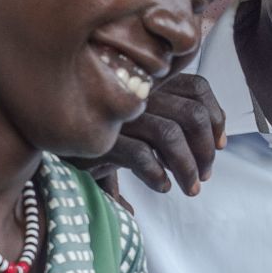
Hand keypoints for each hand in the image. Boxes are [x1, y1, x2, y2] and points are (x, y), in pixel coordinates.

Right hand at [82, 72, 224, 194]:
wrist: (51, 144)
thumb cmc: (96, 139)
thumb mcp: (135, 133)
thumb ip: (167, 135)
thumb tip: (202, 161)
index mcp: (148, 84)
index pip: (197, 87)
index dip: (216, 116)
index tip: (220, 146)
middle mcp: (137, 94)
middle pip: (191, 113)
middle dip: (205, 149)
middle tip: (203, 176)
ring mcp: (119, 114)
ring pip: (170, 134)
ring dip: (187, 167)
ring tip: (189, 188)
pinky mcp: (102, 138)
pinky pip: (140, 154)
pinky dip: (156, 173)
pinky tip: (161, 186)